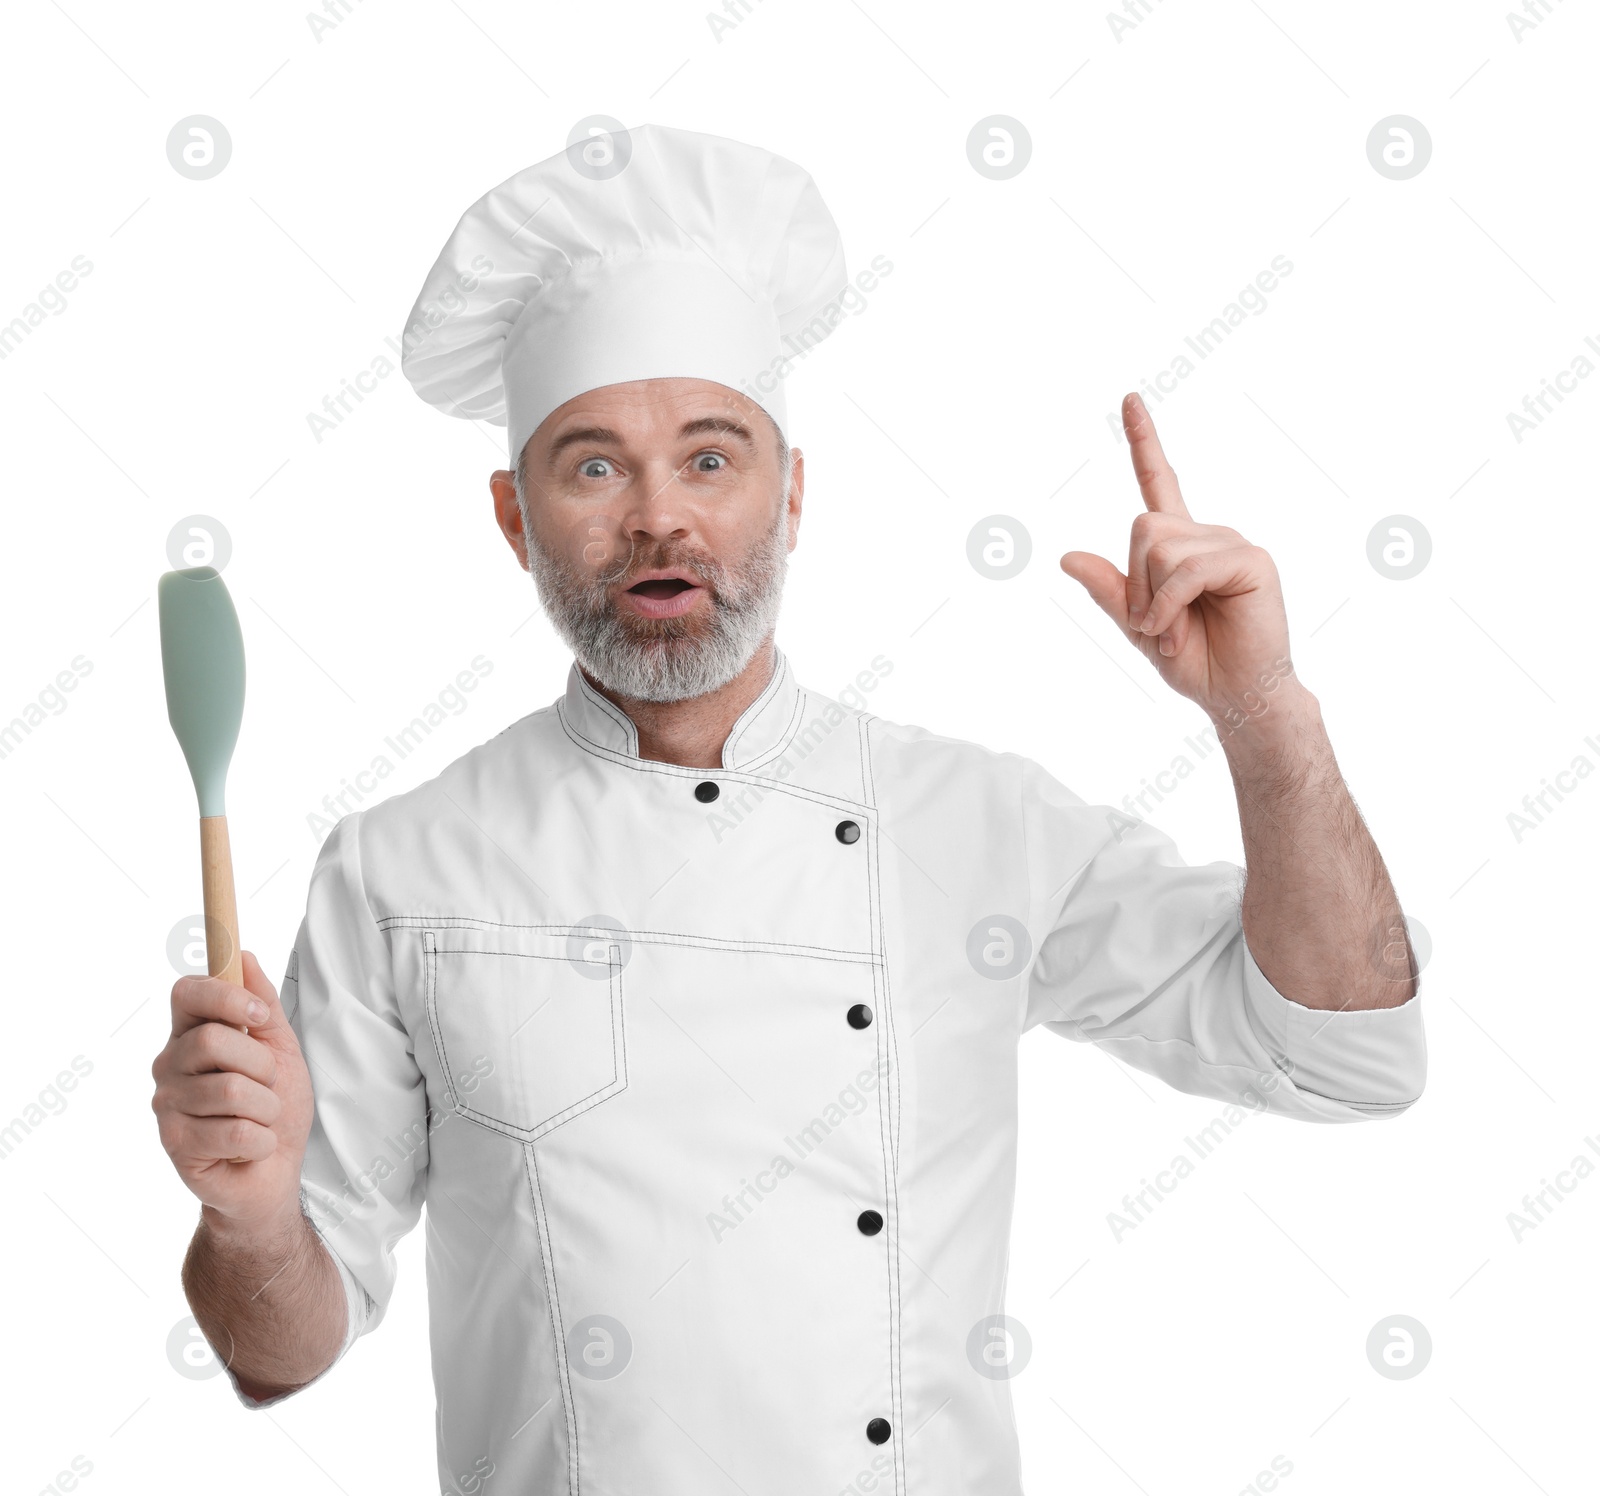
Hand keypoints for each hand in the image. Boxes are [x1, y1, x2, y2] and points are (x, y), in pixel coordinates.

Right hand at [151, 950, 313, 1234]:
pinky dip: (261, 1140)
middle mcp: (170, 1065)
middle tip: (267, 1086)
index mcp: (192, 1035)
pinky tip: (253, 1147)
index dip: (224, 996)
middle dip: (261, 1065)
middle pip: (212, 1040)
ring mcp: (167, 1106)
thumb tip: (243, 955)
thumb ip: (262, 1004)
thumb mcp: (281, 1048)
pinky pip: (235, 1131)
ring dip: (267, 1107)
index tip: (259, 1015)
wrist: (273, 1173)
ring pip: (230, 1089)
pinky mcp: (176, 1145)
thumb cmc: (275, 1108)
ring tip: (261, 1119)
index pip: (186, 992)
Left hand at [1061, 393, 1299, 728]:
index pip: (1159, 481)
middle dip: (1135, 583)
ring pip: (1158, 546)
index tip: (1129, 399)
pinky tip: (1180, 631)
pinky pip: (1186, 568)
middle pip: (1142, 526)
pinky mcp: (1251, 560)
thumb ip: (1109, 591)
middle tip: (1155, 624)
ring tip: (1174, 631)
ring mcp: (1231, 543)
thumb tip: (1067, 556)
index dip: (1144, 441)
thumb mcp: (1136, 626)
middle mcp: (1207, 534)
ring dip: (1153, 601)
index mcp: (1180, 545)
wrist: (1234, 696)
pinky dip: (1170, 606)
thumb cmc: (1194, 661)